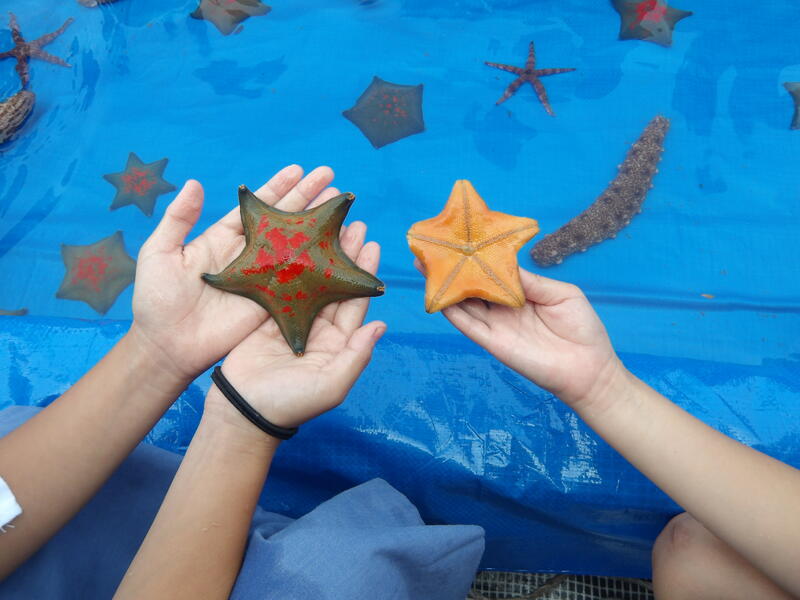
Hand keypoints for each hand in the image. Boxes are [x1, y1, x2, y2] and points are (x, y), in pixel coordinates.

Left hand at [130, 165, 341, 385]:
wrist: (167, 345)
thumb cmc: (156, 299)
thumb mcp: (160, 253)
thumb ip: (178, 219)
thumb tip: (194, 183)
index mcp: (225, 238)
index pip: (258, 206)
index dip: (279, 188)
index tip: (299, 170)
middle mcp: (250, 254)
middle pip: (284, 220)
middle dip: (307, 198)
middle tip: (330, 178)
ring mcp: (264, 277)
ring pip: (297, 246)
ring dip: (318, 227)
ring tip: (339, 208)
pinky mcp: (272, 302)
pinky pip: (299, 280)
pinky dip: (319, 264)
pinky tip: (337, 248)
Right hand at [205, 220, 385, 431]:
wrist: (244, 410)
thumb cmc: (292, 402)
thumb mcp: (332, 384)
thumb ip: (357, 355)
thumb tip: (381, 325)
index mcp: (338, 343)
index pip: (354, 300)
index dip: (363, 272)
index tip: (371, 244)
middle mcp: (319, 328)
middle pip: (334, 283)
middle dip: (343, 254)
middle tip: (352, 224)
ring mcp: (293, 319)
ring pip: (309, 279)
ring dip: (317, 253)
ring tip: (323, 225)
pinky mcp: (268, 316)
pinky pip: (282, 285)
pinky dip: (289, 263)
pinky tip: (293, 241)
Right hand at [427, 263, 621, 408]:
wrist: (589, 368)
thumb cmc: (581, 328)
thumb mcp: (560, 293)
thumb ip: (530, 281)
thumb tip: (503, 263)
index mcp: (519, 293)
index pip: (491, 271)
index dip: (476, 257)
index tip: (459, 239)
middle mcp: (503, 308)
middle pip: (471, 285)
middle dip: (451, 268)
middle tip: (430, 249)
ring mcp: (496, 325)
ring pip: (463, 304)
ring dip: (444, 286)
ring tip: (424, 266)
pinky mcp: (493, 342)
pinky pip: (468, 325)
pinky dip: (451, 312)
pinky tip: (438, 296)